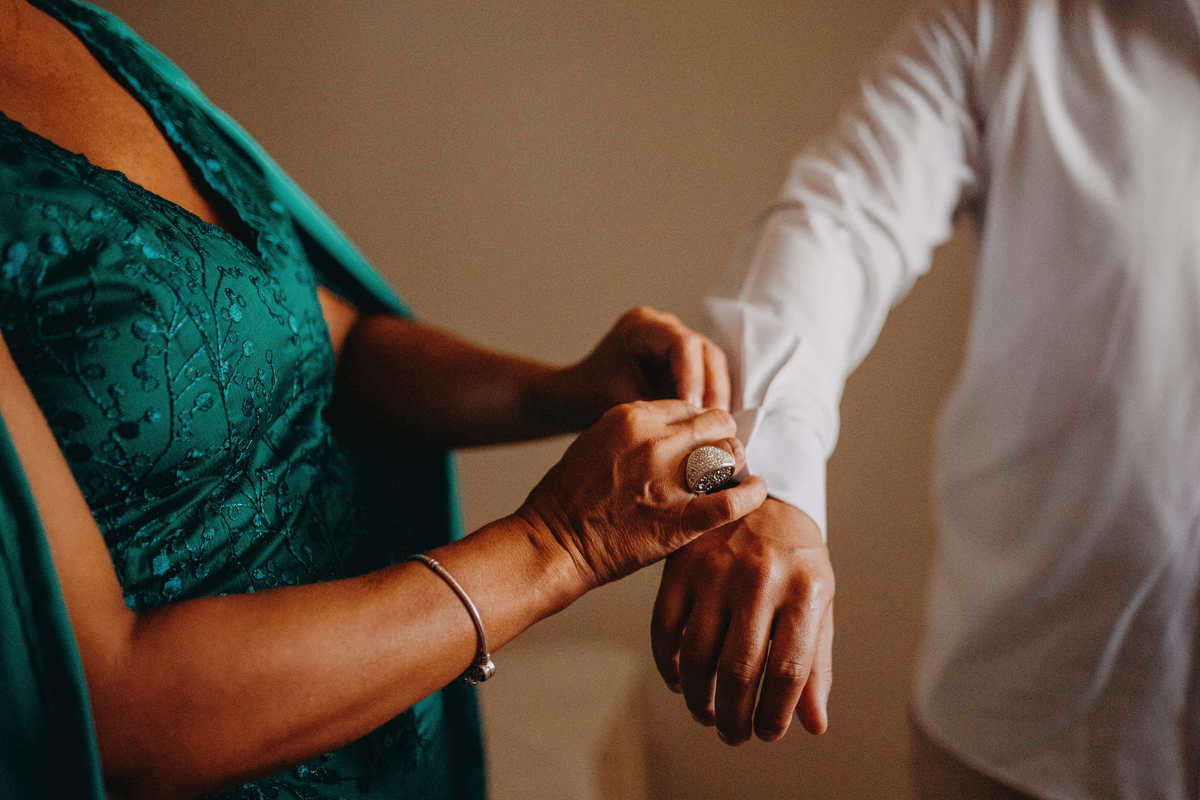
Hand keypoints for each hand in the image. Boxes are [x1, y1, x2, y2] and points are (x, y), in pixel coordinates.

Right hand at [518, 400, 766, 591]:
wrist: (553, 542)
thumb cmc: (567, 496)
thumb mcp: (597, 441)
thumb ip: (635, 430)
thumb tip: (672, 430)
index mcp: (631, 417)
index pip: (687, 405)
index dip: (697, 421)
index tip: (699, 437)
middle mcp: (653, 442)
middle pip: (715, 421)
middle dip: (722, 434)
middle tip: (722, 452)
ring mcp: (668, 480)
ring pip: (728, 454)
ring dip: (734, 462)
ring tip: (734, 473)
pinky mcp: (680, 519)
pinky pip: (732, 500)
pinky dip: (752, 494)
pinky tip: (757, 490)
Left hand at [549, 307, 729, 426]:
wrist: (578, 396)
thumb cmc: (591, 395)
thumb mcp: (621, 402)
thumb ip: (657, 408)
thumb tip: (694, 424)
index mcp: (642, 325)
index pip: (683, 345)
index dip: (693, 378)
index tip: (694, 411)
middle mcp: (664, 327)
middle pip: (706, 352)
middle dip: (712, 389)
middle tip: (713, 424)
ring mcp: (676, 342)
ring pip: (713, 364)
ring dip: (717, 395)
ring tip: (714, 428)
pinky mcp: (684, 361)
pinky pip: (708, 375)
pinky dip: (712, 398)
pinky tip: (711, 424)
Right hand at [650, 497, 833, 743]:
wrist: (763, 494)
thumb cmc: (797, 559)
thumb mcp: (819, 602)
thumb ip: (816, 663)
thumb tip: (813, 725)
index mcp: (804, 590)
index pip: (788, 671)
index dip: (775, 714)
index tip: (767, 733)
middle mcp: (759, 579)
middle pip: (739, 671)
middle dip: (734, 718)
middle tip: (733, 735)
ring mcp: (714, 571)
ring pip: (697, 656)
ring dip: (699, 699)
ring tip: (707, 715)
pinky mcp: (680, 566)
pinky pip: (664, 629)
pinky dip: (668, 666)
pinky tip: (680, 681)